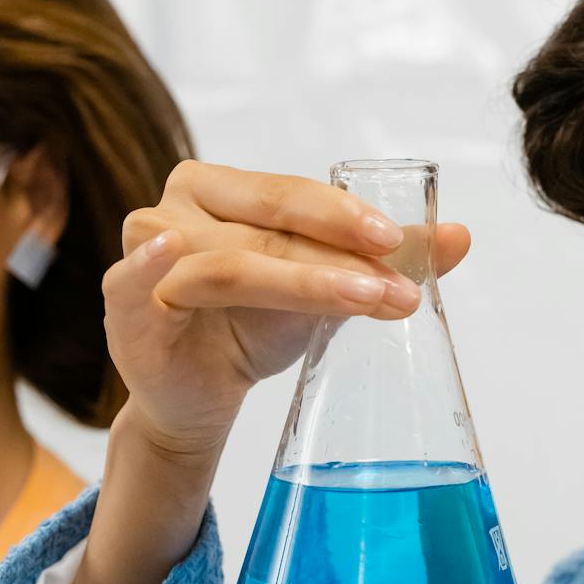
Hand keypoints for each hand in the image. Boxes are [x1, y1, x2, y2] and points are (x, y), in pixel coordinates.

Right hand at [103, 161, 471, 459]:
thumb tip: (461, 236)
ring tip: (365, 302)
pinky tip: (175, 256)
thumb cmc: (255, 323)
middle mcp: (176, 208)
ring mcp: (143, 254)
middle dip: (338, 259)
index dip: (345, 216)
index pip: (289, 193)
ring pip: (227, 263)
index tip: (399, 244)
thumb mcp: (325, 285)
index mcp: (220, 188)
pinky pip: (136, 282)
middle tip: (397, 287)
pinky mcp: (123, 306)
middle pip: (265, 227)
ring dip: (299, 283)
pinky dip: (152, 268)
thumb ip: (384, 257)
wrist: (203, 396)